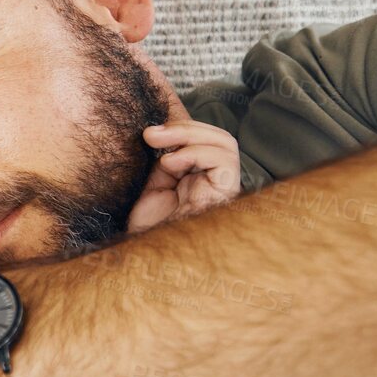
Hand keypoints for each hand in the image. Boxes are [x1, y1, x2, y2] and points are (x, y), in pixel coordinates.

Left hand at [127, 118, 240, 232]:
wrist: (148, 248)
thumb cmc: (149, 221)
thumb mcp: (151, 182)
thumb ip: (160, 157)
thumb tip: (156, 130)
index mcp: (198, 173)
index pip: (202, 137)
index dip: (179, 127)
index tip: (148, 132)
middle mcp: (214, 178)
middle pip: (216, 137)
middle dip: (183, 128)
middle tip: (151, 134)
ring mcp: (223, 185)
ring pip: (224, 144)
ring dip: (189, 137)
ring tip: (159, 146)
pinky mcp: (228, 192)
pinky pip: (224, 161)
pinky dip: (197, 154)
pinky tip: (171, 163)